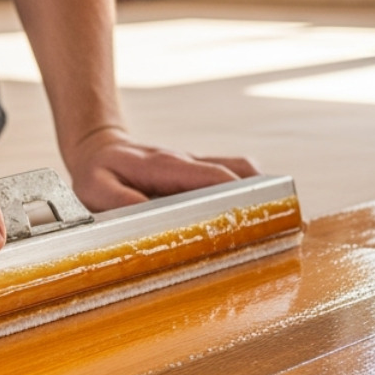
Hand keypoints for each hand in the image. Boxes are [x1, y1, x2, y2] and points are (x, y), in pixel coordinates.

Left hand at [63, 127, 259, 211]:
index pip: (211, 176)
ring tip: (276, 224)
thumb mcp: (96, 188)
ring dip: (261, 192)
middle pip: (238, 172)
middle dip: (260, 196)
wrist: (100, 149)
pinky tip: (256, 215)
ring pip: (242, 171)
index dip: (236, 194)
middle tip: (278, 225)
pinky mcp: (201, 173)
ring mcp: (197, 166)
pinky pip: (234, 177)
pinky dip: (251, 191)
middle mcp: (188, 162)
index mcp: (166, 166)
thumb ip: (119, 201)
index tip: (254, 214)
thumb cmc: (98, 173)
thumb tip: (147, 214)